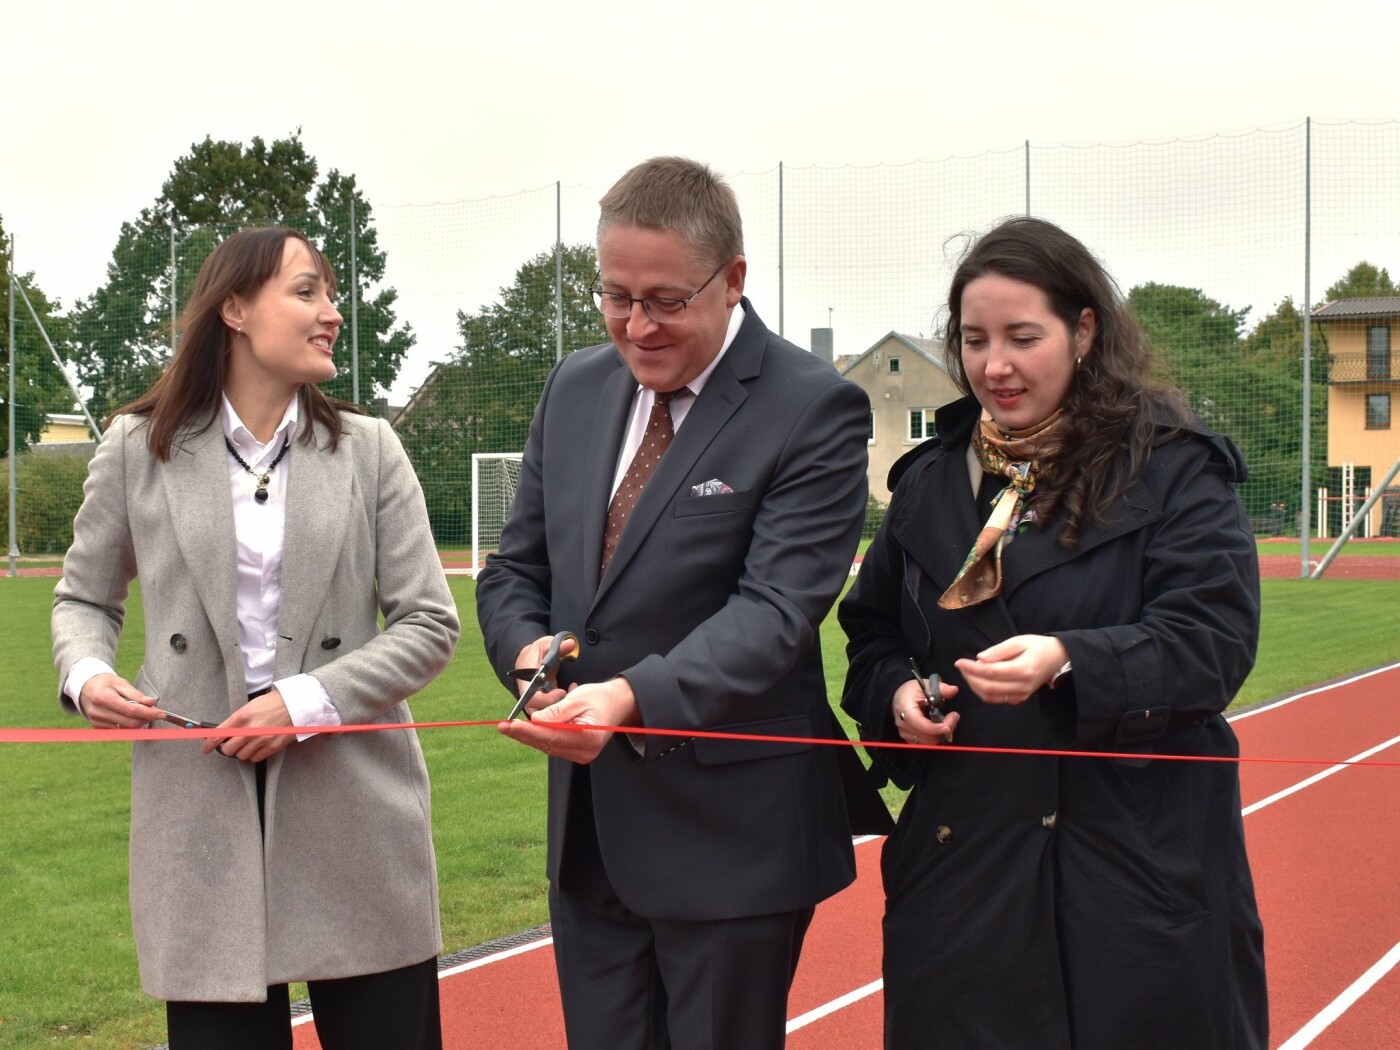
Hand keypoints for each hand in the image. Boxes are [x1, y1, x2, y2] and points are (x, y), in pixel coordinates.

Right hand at [78, 673, 162, 728]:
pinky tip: (133, 717)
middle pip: (129, 722)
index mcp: (103, 697)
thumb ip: (136, 694)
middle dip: (146, 719)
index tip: (162, 713)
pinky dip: (129, 725)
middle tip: (155, 712)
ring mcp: (96, 721)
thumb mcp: (120, 683)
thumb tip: (152, 702)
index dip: (148, 713)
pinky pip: (119, 730)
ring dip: (139, 723)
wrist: (85, 688)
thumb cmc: (105, 683)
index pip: (130, 710)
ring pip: (125, 728)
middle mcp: (97, 712)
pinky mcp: (97, 727)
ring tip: (144, 712)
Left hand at [201, 689, 295, 761]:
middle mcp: (250, 730)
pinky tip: (258, 746)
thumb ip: (236, 721)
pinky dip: (254, 755)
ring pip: (241, 756)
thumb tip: (222, 733)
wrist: (294, 705)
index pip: (218, 735)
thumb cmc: (271, 703)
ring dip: (241, 751)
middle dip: (227, 748)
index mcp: (241, 717)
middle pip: (228, 750)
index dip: (208, 744)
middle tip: (231, 743)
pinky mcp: (272, 747)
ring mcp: (261, 740)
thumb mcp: (249, 707)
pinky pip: (255, 758)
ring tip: (248, 743)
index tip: (205, 749)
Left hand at [499, 677, 637, 764]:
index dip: (529, 731)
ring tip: (509, 727)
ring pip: (548, 746)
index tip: (510, 725)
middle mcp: (585, 751)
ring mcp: (581, 755)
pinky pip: (553, 746)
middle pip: (547, 744)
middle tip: (503, 726)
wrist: (617, 704)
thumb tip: (535, 719)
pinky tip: (524, 730)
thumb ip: (556, 711)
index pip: (552, 736)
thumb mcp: (577, 698)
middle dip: (524, 734)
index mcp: (589, 737)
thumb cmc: (600, 698)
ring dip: (528, 736)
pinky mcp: (576, 753)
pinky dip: (539, 737)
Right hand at [511, 634, 578, 715]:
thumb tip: (571, 644)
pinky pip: (551, 713)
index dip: (548, 699)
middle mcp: (528, 696)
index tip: (562, 692)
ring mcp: (534, 703)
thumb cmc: (536, 653)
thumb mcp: (546, 645)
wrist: (528, 661)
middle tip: (571, 694)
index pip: (532, 699)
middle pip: (541, 711)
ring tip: (572, 693)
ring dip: (561, 708)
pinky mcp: (542, 706)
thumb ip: (558, 646)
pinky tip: (571, 695)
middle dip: (558, 706)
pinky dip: (562, 707)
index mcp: (526, 682)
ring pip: (547, 715)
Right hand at [890, 678, 959, 744]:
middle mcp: (902, 723)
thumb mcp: (926, 685)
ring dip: (941, 734)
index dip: (934, 728)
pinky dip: (934, 738)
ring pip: (928, 742)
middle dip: (943, 729)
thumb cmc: (912, 690)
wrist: (899, 696)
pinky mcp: (908, 738)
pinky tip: (939, 727)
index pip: (919, 723)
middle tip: (954, 716)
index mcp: (905, 707)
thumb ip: (941, 688)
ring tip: (948, 721)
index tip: (948, 726)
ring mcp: (904, 732)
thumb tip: (954, 690)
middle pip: (926, 735)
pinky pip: (925, 743)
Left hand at [955, 634, 1068, 704]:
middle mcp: (1022, 686)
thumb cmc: (1037, 646)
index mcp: (1023, 670)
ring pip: (989, 696)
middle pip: (987, 687)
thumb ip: (998, 651)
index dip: (971, 668)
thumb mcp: (1018, 641)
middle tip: (962, 666)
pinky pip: (996, 699)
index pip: (990, 673)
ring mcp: (1021, 695)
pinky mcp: (1019, 699)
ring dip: (974, 685)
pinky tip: (979, 679)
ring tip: (969, 671)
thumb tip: (979, 659)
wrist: (1057, 658)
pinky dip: (983, 691)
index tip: (959, 662)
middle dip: (970, 677)